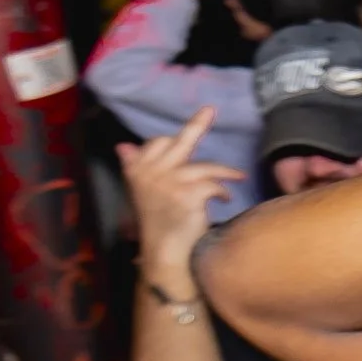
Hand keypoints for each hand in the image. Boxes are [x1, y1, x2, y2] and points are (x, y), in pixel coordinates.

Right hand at [119, 107, 245, 276]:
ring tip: (238, 176)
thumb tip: (123, 146)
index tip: (185, 140)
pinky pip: (213, 185)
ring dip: (225, 171)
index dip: (172, 142)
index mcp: (137, 169)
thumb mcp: (144, 192)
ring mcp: (168, 182)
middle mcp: (150, 171)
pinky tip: (225, 199)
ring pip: (203, 166)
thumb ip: (137, 167)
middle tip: (211, 109)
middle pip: (178, 142)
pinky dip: (222, 191)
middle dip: (196, 124)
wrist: (163, 251)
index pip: (156, 143)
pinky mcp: (187, 195)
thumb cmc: (158, 223)